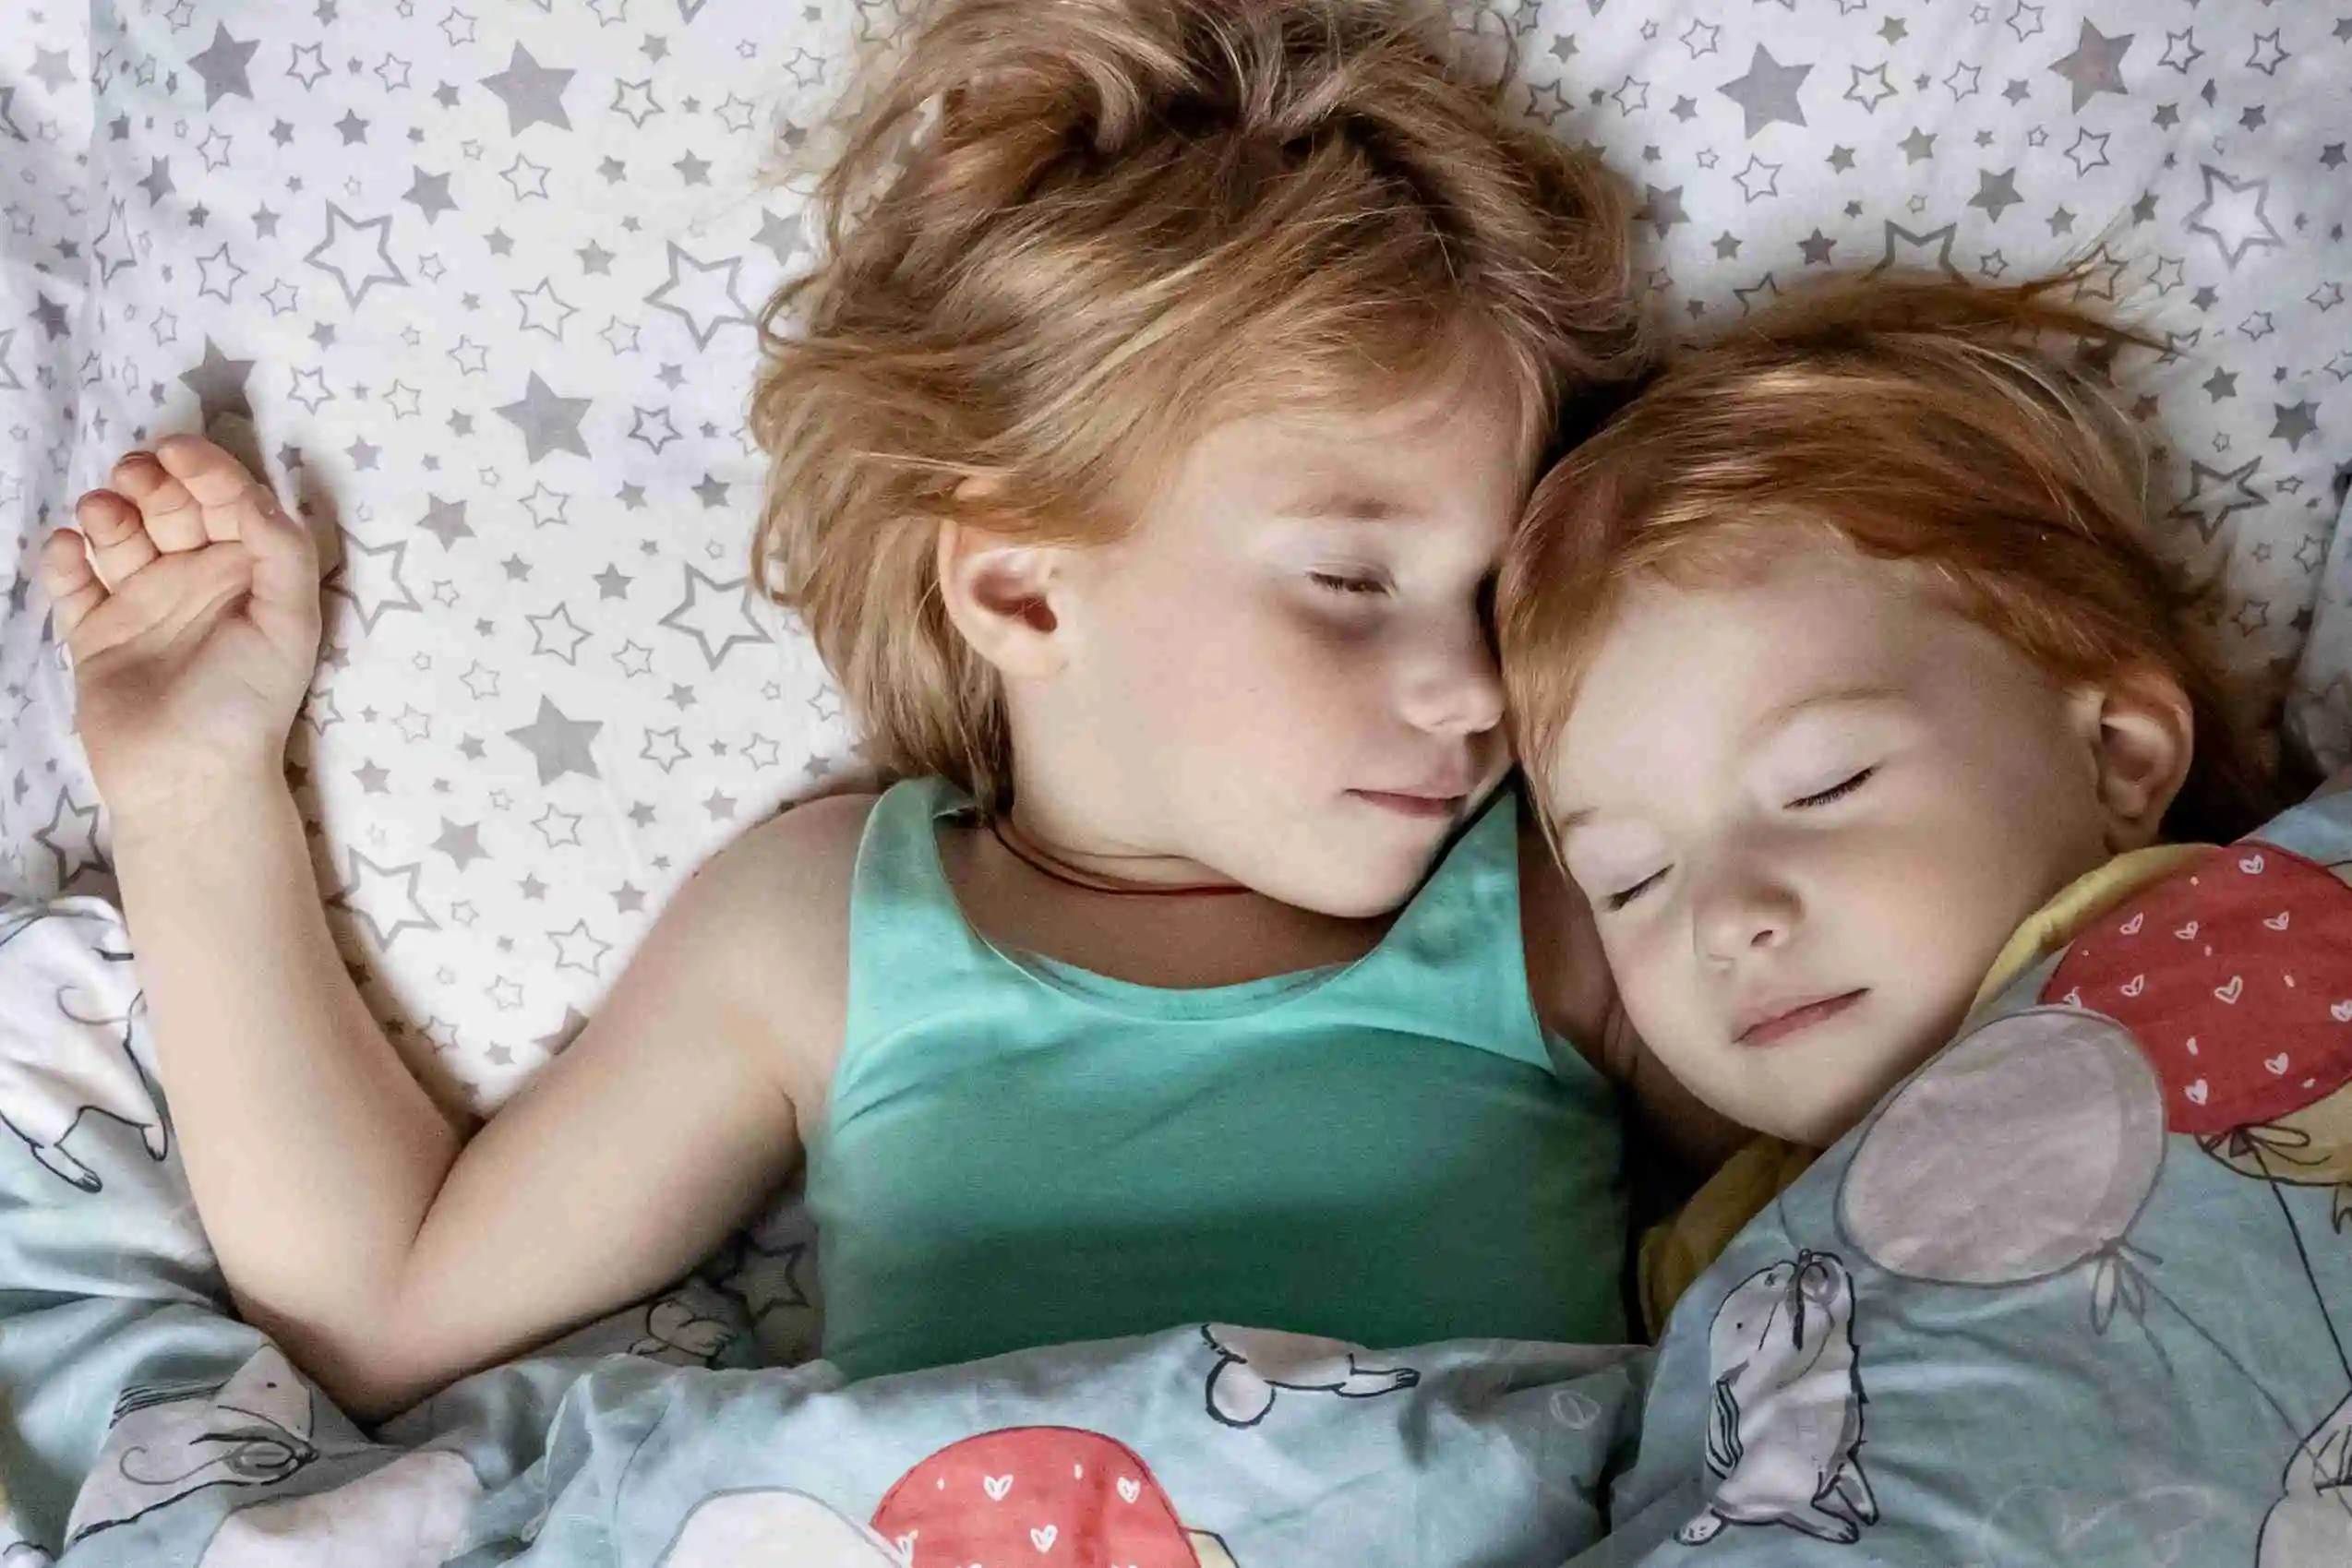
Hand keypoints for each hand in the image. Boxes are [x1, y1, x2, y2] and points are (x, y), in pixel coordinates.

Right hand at [37, 435, 321, 831]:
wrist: (186, 776)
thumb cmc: (247, 701)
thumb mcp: (290, 624)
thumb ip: (282, 552)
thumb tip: (254, 494)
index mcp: (248, 573)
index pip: (227, 499)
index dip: (205, 467)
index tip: (176, 453)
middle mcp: (196, 579)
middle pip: (169, 504)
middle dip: (150, 479)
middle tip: (136, 477)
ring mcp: (143, 603)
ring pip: (118, 533)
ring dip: (108, 510)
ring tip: (103, 514)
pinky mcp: (95, 631)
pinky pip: (74, 581)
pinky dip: (65, 558)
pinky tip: (69, 551)